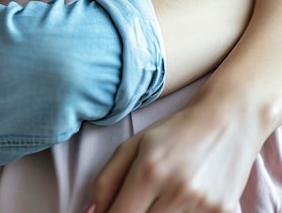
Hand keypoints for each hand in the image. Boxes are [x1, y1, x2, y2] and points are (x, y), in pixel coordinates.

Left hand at [87, 94, 259, 212]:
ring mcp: (202, 204)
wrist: (228, 119)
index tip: (113, 212)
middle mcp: (176, 189)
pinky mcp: (222, 212)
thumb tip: (93, 212)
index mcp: (149, 169)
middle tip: (140, 201)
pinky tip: (185, 198)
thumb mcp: (135, 144)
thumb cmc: (175, 131)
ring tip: (164, 194)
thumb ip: (107, 179)